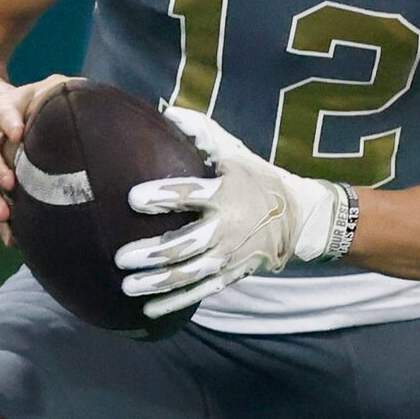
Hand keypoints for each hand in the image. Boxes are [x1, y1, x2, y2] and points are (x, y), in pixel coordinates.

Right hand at [0, 74, 75, 246]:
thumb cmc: (26, 100)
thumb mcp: (41, 87)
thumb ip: (61, 87)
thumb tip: (90, 92)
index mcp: (2, 111)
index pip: (3, 114)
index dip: (10, 121)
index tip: (18, 131)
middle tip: (8, 182)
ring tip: (5, 216)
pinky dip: (0, 220)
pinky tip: (11, 239)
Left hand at [114, 107, 348, 317]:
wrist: (299, 218)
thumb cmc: (257, 179)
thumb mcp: (234, 152)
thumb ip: (200, 133)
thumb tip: (164, 110)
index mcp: (225, 194)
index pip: (189, 194)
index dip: (162, 197)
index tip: (133, 199)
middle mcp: (226, 228)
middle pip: (185, 245)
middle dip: (152, 253)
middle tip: (120, 256)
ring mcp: (228, 256)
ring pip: (188, 274)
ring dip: (156, 282)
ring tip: (127, 285)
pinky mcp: (230, 274)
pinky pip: (199, 292)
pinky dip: (174, 302)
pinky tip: (148, 308)